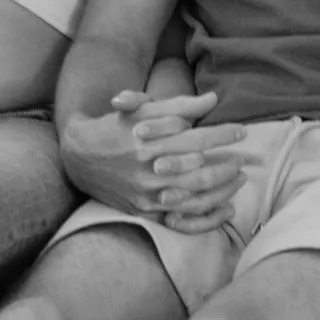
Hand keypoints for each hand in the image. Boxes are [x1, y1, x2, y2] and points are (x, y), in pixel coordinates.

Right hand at [63, 89, 246, 233]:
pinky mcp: (143, 212)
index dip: (223, 135)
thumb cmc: (116, 127)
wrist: (78, 156)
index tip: (242, 132)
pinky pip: (181, 220)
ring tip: (238, 179)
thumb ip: (179, 105)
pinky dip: (207, 217)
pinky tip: (225, 208)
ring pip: (194, 197)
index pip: (197, 138)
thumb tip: (213, 100)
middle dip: (227, 164)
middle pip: (200, 171)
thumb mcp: (142, 109)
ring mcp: (145, 195)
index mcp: (148, 141)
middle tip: (242, 158)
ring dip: (223, 189)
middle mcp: (147, 170)